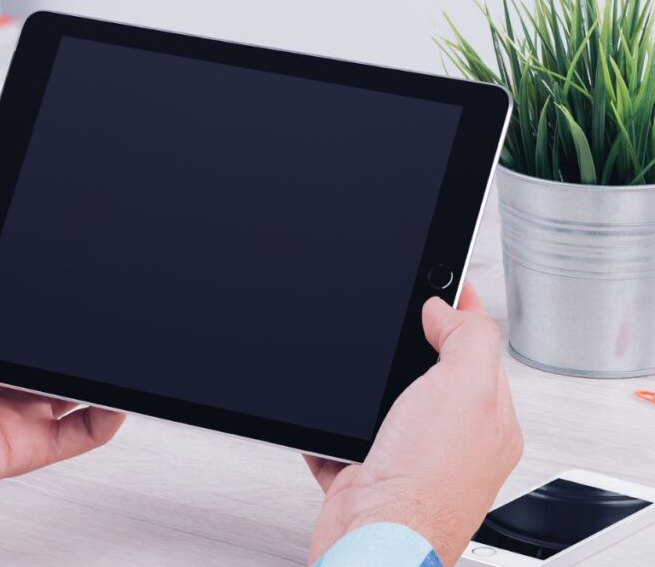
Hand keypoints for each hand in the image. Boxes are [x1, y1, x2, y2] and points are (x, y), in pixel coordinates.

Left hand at [0, 149, 124, 509]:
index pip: (23, 305)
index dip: (53, 284)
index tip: (77, 256)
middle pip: (53, 345)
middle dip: (82, 325)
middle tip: (108, 298)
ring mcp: (12, 405)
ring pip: (75, 387)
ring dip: (100, 368)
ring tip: (120, 341)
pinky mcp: (23, 442)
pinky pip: (80, 433)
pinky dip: (107, 416)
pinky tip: (116, 393)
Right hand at [305, 283, 522, 565]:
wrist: (373, 540)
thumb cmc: (425, 487)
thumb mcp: (466, 389)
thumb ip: (467, 339)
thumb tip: (447, 308)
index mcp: (488, 418)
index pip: (478, 347)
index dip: (459, 309)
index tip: (440, 277)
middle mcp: (450, 440)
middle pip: (429, 372)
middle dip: (405, 345)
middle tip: (394, 313)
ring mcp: (406, 458)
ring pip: (384, 405)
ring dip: (364, 390)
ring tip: (357, 369)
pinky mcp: (365, 473)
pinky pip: (345, 439)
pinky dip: (331, 429)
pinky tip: (328, 421)